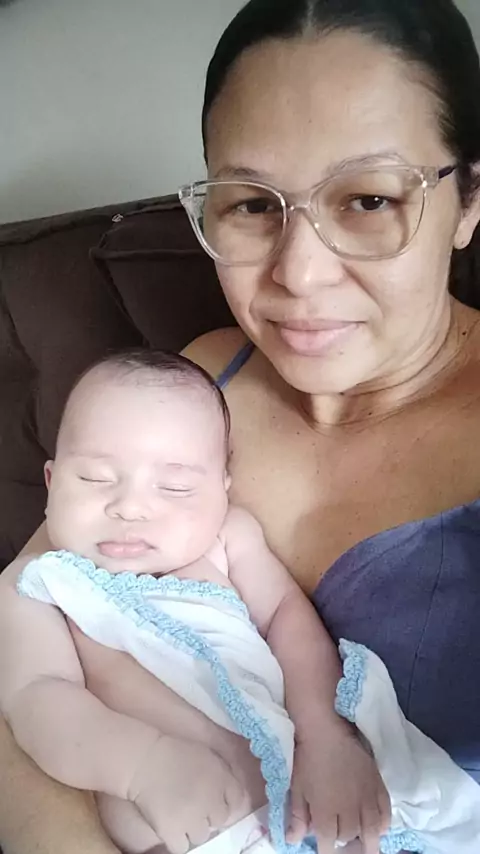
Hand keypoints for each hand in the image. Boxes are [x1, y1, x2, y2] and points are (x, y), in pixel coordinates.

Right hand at [128, 736, 246, 853]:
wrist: (145, 760)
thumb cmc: (175, 753)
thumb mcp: (207, 755)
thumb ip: (223, 773)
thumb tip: (231, 792)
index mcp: (221, 778)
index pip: (238, 799)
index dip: (226, 800)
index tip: (215, 800)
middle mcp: (211, 801)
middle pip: (220, 820)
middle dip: (209, 814)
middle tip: (195, 807)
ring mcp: (192, 819)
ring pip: (201, 835)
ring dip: (192, 828)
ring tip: (181, 816)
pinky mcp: (172, 832)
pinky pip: (182, 847)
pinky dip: (177, 840)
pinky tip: (171, 828)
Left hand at [287, 724, 390, 853]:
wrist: (326, 730)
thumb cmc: (307, 758)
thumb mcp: (296, 788)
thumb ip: (297, 816)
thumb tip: (292, 841)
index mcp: (325, 812)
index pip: (328, 844)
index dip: (327, 851)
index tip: (325, 850)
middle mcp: (348, 809)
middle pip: (349, 837)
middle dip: (343, 842)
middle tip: (340, 842)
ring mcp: (366, 798)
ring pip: (371, 831)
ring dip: (366, 840)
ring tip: (365, 846)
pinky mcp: (378, 785)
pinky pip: (386, 812)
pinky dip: (383, 824)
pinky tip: (378, 828)